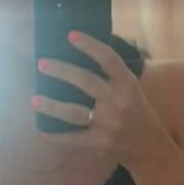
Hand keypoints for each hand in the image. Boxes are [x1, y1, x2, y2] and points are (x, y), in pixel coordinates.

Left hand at [31, 31, 172, 170]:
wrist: (149, 148)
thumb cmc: (136, 113)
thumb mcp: (131, 90)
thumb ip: (111, 77)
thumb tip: (79, 61)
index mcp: (127, 84)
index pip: (108, 59)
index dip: (90, 46)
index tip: (71, 36)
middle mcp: (117, 102)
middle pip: (85, 82)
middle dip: (61, 71)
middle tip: (42, 64)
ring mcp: (107, 124)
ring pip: (73, 112)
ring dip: (51, 106)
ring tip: (34, 100)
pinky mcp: (99, 143)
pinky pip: (72, 139)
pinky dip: (56, 136)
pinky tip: (43, 130)